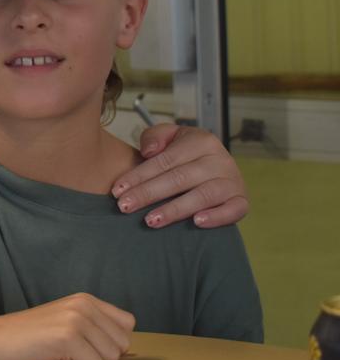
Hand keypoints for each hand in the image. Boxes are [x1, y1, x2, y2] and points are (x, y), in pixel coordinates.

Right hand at [0, 294, 133, 359]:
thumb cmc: (28, 338)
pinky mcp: (67, 336)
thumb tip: (124, 346)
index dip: (110, 342)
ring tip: (61, 353)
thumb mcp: (65, 321)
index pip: (127, 324)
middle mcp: (83, 304)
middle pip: (121, 345)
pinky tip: (54, 357)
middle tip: (69, 350)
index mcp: (85, 299)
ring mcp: (76, 319)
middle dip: (99, 355)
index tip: (85, 344)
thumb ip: (94, 326)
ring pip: (109, 358)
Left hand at [112, 123, 247, 228]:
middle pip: (178, 179)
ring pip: (202, 196)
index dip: (138, 175)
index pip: (164, 160)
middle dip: (148, 194)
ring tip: (150, 221)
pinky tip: (196, 222)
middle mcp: (220, 159)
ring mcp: (233, 181)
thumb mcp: (170, 136)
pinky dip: (217, 217)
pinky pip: (233, 210)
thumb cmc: (186, 153)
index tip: (117, 190)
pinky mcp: (242, 201)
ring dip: (174, 209)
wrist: (217, 165)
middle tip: (124, 207)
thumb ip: (155, 136)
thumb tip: (148, 152)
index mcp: (201, 141)